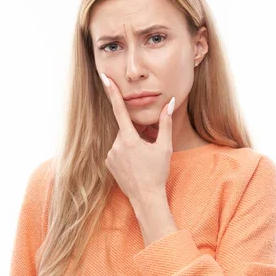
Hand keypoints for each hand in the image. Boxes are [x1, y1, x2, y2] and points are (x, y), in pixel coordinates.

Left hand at [99, 72, 174, 206]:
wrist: (146, 198)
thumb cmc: (157, 172)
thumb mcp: (164, 146)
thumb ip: (165, 123)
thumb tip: (170, 103)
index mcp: (129, 139)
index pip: (119, 109)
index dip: (112, 92)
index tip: (104, 78)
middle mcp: (116, 145)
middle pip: (127, 129)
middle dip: (138, 132)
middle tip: (152, 143)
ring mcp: (110, 155)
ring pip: (123, 140)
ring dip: (133, 143)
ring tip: (144, 158)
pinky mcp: (108, 163)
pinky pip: (118, 151)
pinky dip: (127, 152)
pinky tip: (136, 164)